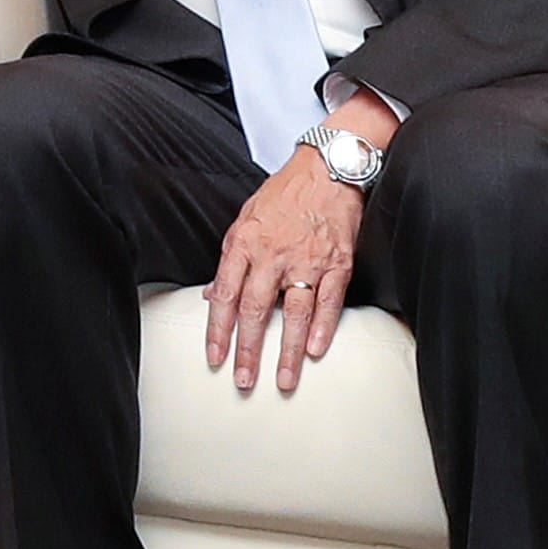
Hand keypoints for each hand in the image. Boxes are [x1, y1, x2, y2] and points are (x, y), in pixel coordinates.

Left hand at [205, 147, 362, 394]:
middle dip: (248, 350)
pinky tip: (315, 350)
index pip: (224, 295)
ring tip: (283, 379)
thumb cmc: (284, 194)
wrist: (327, 168)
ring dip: (287, 350)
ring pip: (294, 312)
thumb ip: (230, 260)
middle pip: (255, 310)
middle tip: (244, 380)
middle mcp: (272, 255)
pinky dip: (323, 327)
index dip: (217, 330)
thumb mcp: (244, 220)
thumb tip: (210, 295)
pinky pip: (329, 300)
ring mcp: (307, 260)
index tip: (215, 357)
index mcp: (244, 244)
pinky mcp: (338, 262)